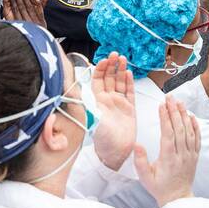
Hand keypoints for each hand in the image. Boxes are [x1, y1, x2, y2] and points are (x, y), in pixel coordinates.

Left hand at [89, 52, 136, 170]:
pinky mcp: (130, 109)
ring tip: (123, 60)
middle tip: (115, 55)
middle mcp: (107, 100)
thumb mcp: (93, 120)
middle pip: (110, 78)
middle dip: (112, 65)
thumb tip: (78, 94)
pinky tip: (128, 73)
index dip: (101, 69)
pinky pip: (130, 92)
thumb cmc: (102, 139)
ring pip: (120, 82)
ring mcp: (119, 104)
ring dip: (121, 70)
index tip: (104, 60)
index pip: (98, 80)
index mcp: (97, 101)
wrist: (116, 153)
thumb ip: (89, 106)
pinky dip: (129, 82)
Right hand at [133, 97, 199, 207]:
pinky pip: (197, 139)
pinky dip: (196, 126)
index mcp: (168, 159)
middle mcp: (181, 155)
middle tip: (169, 98)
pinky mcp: (195, 156)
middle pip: (179, 129)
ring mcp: (190, 155)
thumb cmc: (159, 187)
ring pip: (189, 131)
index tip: (161, 106)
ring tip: (179, 102)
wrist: (177, 199)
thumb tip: (137, 145)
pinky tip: (192, 116)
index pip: (168, 134)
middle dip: (174, 111)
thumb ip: (140, 161)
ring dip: (184, 115)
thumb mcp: (145, 177)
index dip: (165, 118)